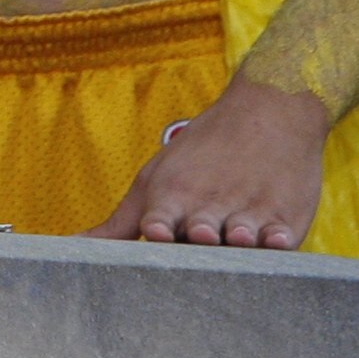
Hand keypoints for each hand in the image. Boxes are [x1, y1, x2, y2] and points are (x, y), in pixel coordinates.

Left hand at [89, 70, 330, 249]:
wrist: (267, 111)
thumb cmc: (201, 154)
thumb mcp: (156, 180)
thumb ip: (120, 224)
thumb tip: (73, 246)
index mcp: (173, 198)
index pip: (159, 221)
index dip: (157, 226)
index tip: (154, 231)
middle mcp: (210, 207)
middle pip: (202, 233)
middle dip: (199, 234)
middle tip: (200, 231)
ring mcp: (249, 213)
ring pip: (242, 236)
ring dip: (239, 238)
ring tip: (238, 235)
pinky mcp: (285, 220)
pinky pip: (282, 236)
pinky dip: (279, 239)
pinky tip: (277, 238)